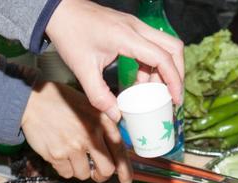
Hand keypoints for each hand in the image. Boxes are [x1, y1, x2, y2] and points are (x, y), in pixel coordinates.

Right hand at [21, 80, 130, 182]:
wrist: (33, 101)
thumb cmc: (62, 103)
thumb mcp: (90, 107)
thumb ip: (104, 127)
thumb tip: (115, 152)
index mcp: (102, 121)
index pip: (120, 151)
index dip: (125, 171)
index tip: (126, 182)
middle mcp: (90, 134)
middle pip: (106, 169)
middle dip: (102, 176)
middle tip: (96, 173)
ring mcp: (73, 146)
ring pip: (84, 174)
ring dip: (80, 170)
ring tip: (71, 155)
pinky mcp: (57, 155)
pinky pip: (67, 173)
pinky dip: (65, 169)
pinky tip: (60, 155)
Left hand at [45, 0, 183, 121]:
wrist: (60, 11)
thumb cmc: (70, 34)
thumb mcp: (83, 70)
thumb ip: (100, 96)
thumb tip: (117, 116)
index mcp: (127, 37)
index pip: (162, 57)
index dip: (173, 80)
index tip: (175, 99)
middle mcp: (136, 28)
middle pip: (173, 48)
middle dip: (177, 73)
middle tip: (172, 96)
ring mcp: (135, 26)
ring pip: (165, 46)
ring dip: (163, 70)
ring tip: (150, 92)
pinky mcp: (131, 28)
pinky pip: (152, 46)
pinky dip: (152, 65)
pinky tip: (140, 81)